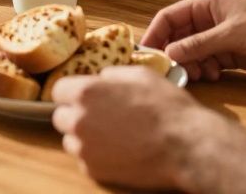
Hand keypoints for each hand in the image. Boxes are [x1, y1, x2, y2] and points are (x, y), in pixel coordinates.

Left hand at [51, 66, 245, 191]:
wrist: (186, 146)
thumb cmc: (167, 108)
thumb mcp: (140, 75)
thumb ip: (112, 75)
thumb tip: (100, 78)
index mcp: (85, 92)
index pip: (58, 90)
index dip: (73, 93)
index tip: (85, 98)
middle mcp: (78, 120)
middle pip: (61, 117)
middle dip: (76, 115)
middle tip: (101, 117)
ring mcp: (84, 148)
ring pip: (71, 141)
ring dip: (85, 138)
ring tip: (113, 136)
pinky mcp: (94, 171)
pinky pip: (86, 160)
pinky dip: (97, 157)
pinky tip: (120, 151)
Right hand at [140, 0, 245, 82]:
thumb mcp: (231, 34)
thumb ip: (199, 44)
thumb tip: (169, 52)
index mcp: (206, 4)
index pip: (169, 17)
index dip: (155, 34)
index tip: (145, 53)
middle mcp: (208, 20)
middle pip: (178, 37)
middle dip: (173, 53)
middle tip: (170, 70)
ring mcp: (218, 38)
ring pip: (191, 52)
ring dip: (190, 65)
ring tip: (198, 75)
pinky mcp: (228, 55)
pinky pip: (205, 63)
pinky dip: (204, 71)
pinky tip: (213, 76)